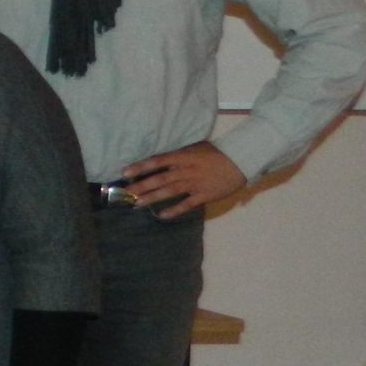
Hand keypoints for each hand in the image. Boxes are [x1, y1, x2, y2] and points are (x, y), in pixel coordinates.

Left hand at [117, 141, 245, 218]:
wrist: (241, 160)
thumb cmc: (215, 153)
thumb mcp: (194, 150)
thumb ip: (177, 157)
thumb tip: (157, 163)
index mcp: (184, 157)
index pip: (158, 161)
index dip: (141, 166)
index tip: (125, 172)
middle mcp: (187, 170)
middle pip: (160, 178)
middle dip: (141, 186)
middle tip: (125, 193)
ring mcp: (196, 183)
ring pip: (170, 191)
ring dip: (152, 197)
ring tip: (136, 203)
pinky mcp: (204, 195)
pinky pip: (187, 204)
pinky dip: (175, 210)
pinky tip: (161, 215)